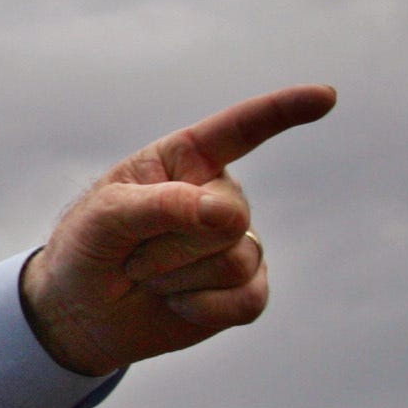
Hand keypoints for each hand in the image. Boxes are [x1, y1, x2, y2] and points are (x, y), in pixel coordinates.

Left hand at [20, 86, 333, 374]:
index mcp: (186, 159)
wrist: (82, 311)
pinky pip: (246, 300)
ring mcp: (239, 242)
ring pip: (236, 261)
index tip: (325, 96)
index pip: (241, 129)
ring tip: (149, 276)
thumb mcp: (103, 218)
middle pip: (227, 218)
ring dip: (176, 277)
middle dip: (168, 245)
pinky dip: (201, 309)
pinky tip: (176, 303)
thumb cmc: (87, 248)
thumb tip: (227, 215)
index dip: (284, 111)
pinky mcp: (247, 288)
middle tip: (131, 253)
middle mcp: (221, 194)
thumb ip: (160, 205)